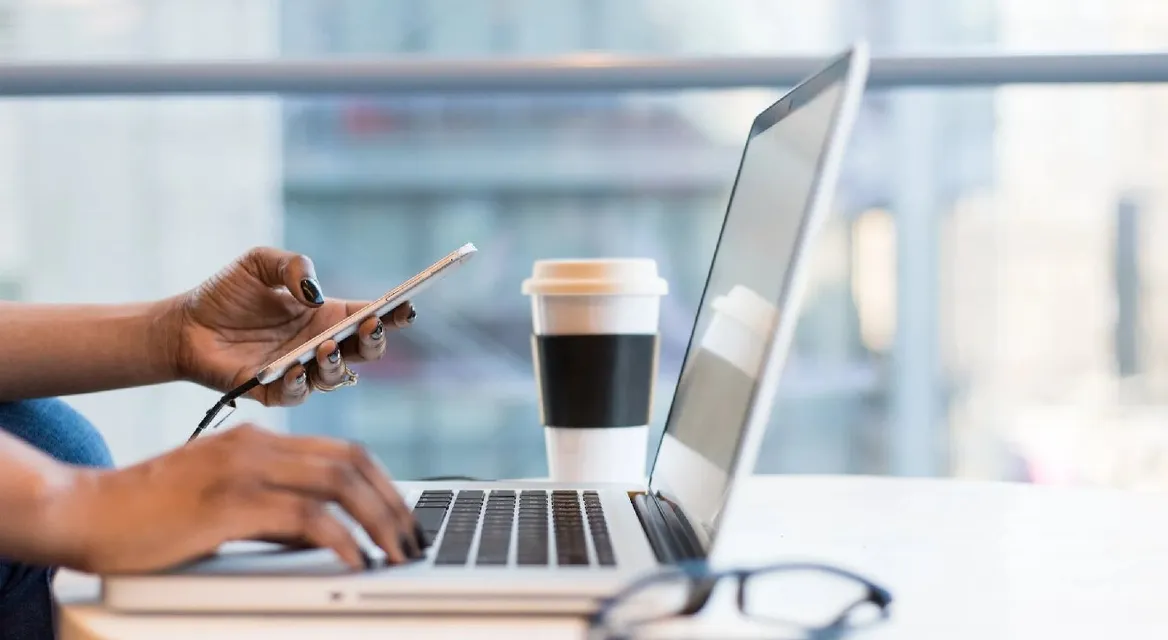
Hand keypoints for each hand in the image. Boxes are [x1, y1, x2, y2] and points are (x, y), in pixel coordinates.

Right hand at [60, 424, 421, 573]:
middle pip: (352, 462)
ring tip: (396, 553)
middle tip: (412, 539)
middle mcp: (257, 445)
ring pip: (338, 483)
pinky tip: (355, 560)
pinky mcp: (229, 502)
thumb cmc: (150, 513)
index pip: (344, 451)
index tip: (403, 516)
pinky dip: (340, 539)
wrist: (85, 511)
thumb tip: (324, 535)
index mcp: (258, 440)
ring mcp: (243, 469)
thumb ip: (274, 510)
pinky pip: (305, 517)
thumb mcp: (224, 502)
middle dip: (393, 503)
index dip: (383, 483)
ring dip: (378, 520)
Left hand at [166, 247, 416, 405]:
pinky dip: (299, 383)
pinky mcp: (272, 391)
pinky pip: (296, 394)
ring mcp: (299, 370)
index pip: (369, 316)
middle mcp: (319, 345)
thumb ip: (292, 266)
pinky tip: (295, 367)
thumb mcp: (260, 262)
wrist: (184, 325)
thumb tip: (315, 293)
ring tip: (325, 347)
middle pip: (364, 352)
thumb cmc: (226, 294)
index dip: (393, 314)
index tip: (406, 306)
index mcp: (326, 316)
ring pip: (336, 377)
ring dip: (337, 364)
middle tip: (370, 326)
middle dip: (375, 341)